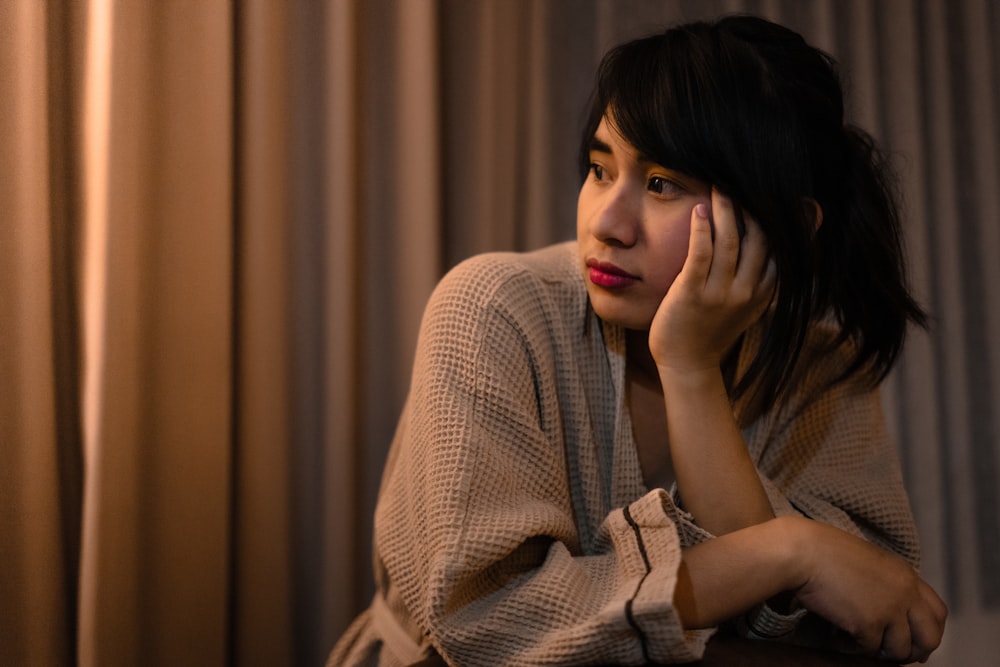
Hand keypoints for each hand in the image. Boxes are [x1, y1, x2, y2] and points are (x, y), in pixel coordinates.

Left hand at [648, 189, 775, 374]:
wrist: (687, 363)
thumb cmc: (712, 329)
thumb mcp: (747, 304)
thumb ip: (763, 276)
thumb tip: (779, 248)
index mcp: (763, 291)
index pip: (783, 248)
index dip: (790, 220)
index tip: (795, 194)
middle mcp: (747, 290)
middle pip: (760, 239)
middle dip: (756, 206)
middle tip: (747, 176)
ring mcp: (720, 293)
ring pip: (730, 241)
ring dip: (727, 209)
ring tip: (721, 184)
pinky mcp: (692, 294)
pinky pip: (701, 256)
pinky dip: (702, 230)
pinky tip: (701, 211)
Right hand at [789, 518, 946, 663]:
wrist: (802, 552)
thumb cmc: (823, 551)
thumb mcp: (868, 561)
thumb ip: (887, 583)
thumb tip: (892, 612)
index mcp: (906, 575)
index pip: (938, 611)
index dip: (929, 630)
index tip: (915, 641)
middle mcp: (904, 593)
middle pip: (930, 636)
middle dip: (915, 651)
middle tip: (893, 654)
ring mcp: (889, 610)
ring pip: (899, 650)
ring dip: (878, 651)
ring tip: (853, 641)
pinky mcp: (868, 624)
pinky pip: (868, 650)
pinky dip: (850, 648)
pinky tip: (836, 637)